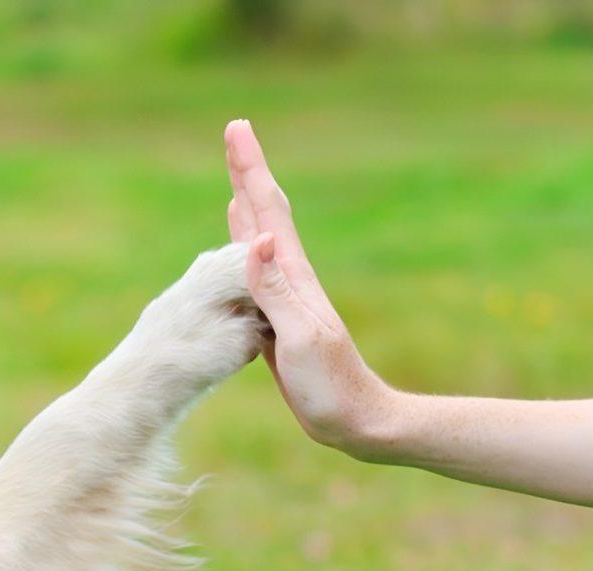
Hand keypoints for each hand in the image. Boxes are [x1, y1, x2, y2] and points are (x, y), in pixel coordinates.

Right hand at [223, 120, 396, 453]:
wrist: (356, 420)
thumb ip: (276, 291)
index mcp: (295, 277)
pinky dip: (244, 250)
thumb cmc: (331, 385)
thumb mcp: (300, 337)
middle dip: (249, 173)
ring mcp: (286, 298)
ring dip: (247, 206)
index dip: (250, 170)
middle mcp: (291, 279)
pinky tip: (242, 247)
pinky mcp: (278, 320)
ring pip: (260, 239)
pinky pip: (255, 273)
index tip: (237, 129)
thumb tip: (257, 239)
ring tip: (238, 180)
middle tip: (236, 133)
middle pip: (265, 214)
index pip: (267, 212)